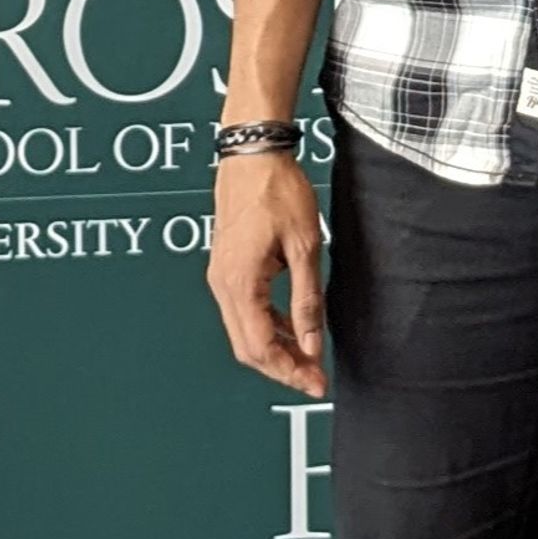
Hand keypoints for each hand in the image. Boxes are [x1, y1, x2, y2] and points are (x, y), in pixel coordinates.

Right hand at [207, 150, 327, 398]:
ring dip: (275, 348)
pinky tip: (292, 326)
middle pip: (248, 348)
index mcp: (240, 284)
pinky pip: (244, 310)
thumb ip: (307, 298)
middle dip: (282, 367)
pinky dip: (268, 325)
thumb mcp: (304, 246)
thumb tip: (311, 344)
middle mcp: (222, 286)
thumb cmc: (279, 192)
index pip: (262, 348)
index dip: (290, 371)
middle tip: (315, 377)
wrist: (252, 155)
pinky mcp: (227, 267)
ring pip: (244, 332)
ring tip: (309, 356)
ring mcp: (221, 277)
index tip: (316, 384)